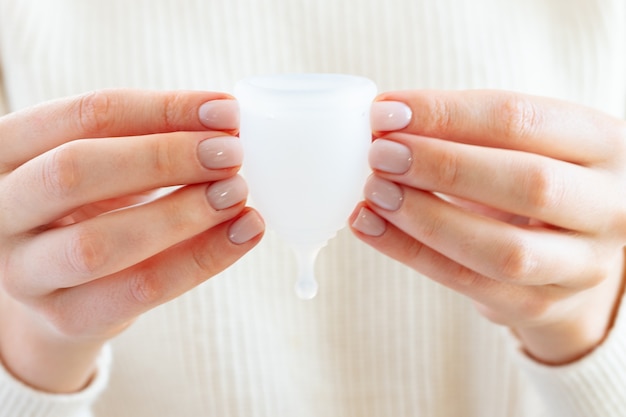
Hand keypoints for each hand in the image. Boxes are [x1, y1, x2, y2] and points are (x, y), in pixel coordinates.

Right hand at [0, 90, 263, 391]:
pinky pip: (139, 290)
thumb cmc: (90, 210)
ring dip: (182, 214)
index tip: (227, 111)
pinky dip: (201, 259)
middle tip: (231, 155)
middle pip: (76, 171)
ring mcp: (23, 272)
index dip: (162, 110)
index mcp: (7, 151)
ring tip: (238, 194)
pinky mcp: (65, 318)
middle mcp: (0, 209)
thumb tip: (225, 125)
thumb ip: (150, 143)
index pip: (84, 115)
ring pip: (100, 242)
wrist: (60, 288)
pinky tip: (244, 232)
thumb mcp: (106, 165)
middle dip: (164, 157)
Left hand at [352, 90, 625, 364]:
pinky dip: (411, 253)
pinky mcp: (542, 305)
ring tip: (373, 192)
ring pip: (503, 249)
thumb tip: (383, 118)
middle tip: (378, 154)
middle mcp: (609, 206)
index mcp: (604, 144)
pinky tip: (369, 226)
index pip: (521, 119)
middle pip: (527, 183)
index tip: (384, 111)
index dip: (445, 113)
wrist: (566, 254)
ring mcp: (582, 265)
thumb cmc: (530, 180)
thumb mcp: (518, 145)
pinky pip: (470, 283)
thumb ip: (463, 130)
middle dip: (441, 165)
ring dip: (426, 217)